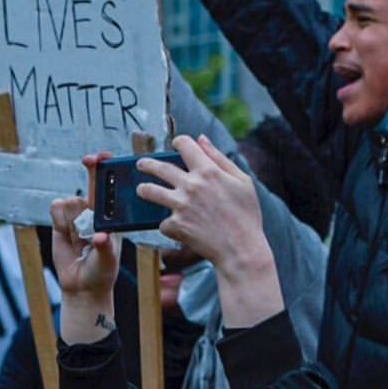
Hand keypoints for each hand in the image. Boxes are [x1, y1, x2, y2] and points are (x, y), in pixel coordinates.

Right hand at [50, 158, 121, 342]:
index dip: (106, 171)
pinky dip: (59, 220)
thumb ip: (104, 248)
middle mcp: (95, 213)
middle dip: (91, 172)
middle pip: (90, 186)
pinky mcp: (60, 222)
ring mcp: (77, 216)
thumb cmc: (102, 272)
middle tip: (90, 161)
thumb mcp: (107, 261)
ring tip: (79, 239)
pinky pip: (56, 208)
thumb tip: (99, 237)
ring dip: (72, 219)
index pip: (109, 190)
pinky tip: (66, 235)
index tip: (102, 157)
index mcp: (111, 218)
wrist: (82, 286)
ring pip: (71, 201)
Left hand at [138, 136, 282, 329]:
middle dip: (147, 163)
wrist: (241, 249)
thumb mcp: (242, 181)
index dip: (179, 142)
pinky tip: (176, 226)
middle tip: (142, 164)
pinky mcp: (176, 225)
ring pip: (149, 191)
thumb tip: (202, 139)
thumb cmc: (246, 215)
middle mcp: (191, 185)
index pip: (184, 145)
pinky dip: (169, 224)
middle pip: (159, 167)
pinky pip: (163, 221)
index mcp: (208, 171)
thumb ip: (220, 158)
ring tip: (141, 190)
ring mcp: (181, 205)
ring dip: (143, 189)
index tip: (176, 145)